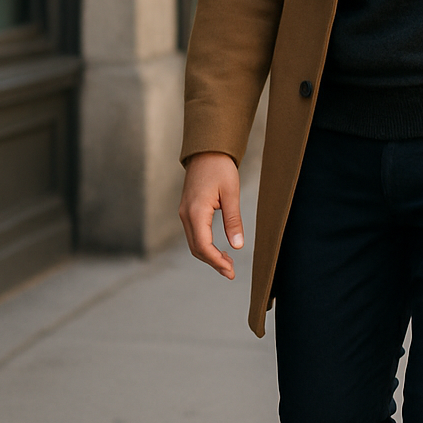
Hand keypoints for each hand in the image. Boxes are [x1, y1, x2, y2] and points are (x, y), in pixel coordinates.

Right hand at [179, 152, 243, 278]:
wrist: (207, 150)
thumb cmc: (220, 168)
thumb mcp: (231, 194)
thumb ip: (233, 221)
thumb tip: (238, 246)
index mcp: (196, 212)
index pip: (203, 246)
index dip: (216, 262)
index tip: (230, 271)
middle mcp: (186, 215)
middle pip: (196, 248)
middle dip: (213, 262)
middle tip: (231, 272)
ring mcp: (185, 213)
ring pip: (194, 243)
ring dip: (209, 256)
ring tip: (228, 263)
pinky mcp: (188, 211)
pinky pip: (194, 234)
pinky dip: (205, 245)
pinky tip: (219, 249)